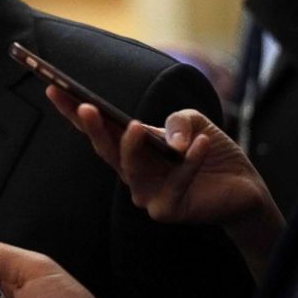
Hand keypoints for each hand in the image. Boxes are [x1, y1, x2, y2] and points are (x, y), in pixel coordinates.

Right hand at [48, 87, 282, 279]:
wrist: (243, 187)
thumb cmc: (209, 151)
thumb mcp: (193, 122)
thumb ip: (177, 121)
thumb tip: (171, 142)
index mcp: (131, 148)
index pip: (98, 128)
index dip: (73, 111)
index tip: (53, 88)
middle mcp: (132, 172)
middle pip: (105, 149)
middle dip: (92, 128)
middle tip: (85, 107)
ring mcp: (147, 193)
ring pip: (131, 169)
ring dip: (132, 147)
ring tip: (135, 126)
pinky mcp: (167, 209)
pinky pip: (175, 182)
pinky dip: (189, 162)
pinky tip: (199, 144)